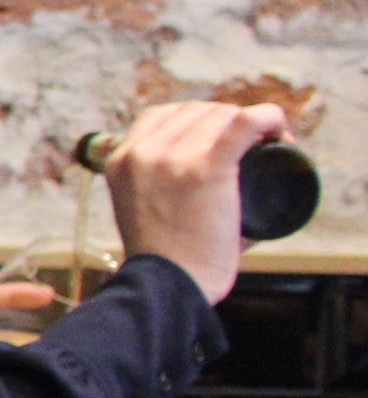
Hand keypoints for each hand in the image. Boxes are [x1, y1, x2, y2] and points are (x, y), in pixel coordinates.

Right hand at [104, 99, 291, 306]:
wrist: (168, 286)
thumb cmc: (164, 260)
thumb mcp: (136, 209)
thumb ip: (152, 189)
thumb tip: (191, 181)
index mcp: (120, 160)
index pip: (161, 116)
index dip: (195, 118)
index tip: (217, 136)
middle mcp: (142, 153)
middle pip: (193, 111)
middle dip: (225, 119)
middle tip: (249, 144)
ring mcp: (173, 158)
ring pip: (220, 115)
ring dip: (248, 122)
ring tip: (268, 142)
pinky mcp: (206, 168)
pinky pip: (244, 124)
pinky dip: (267, 118)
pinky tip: (278, 127)